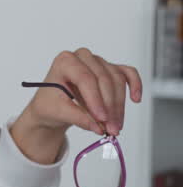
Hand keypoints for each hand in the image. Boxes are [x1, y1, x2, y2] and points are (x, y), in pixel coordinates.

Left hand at [12, 49, 141, 163]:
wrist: (53, 104)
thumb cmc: (50, 103)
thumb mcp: (57, 112)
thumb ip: (77, 118)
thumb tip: (98, 127)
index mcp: (64, 62)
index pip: (85, 78)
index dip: (95, 99)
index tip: (102, 118)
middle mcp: (82, 57)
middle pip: (104, 80)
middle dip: (109, 107)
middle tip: (111, 128)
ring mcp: (98, 62)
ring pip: (117, 80)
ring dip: (119, 105)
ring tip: (115, 126)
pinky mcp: (110, 69)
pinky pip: (127, 73)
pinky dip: (134, 85)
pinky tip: (135, 99)